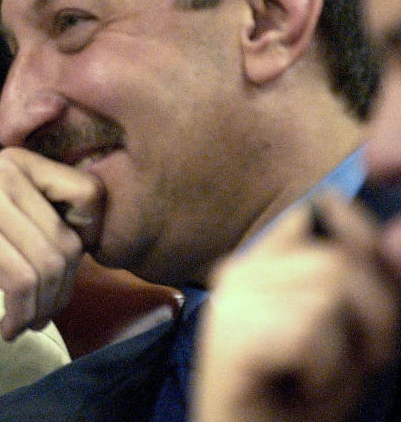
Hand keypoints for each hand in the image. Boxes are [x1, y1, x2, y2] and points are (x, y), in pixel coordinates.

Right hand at [0, 147, 101, 416]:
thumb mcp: (18, 232)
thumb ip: (55, 217)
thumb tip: (105, 226)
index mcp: (17, 161)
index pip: (90, 195)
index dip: (86, 240)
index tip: (58, 269)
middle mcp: (1, 169)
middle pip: (71, 239)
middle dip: (62, 288)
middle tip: (38, 309)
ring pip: (50, 264)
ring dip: (43, 306)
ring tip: (24, 318)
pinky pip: (24, 281)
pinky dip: (22, 315)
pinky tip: (8, 325)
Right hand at [191, 195, 400, 421]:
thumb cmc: (304, 399)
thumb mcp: (348, 331)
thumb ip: (361, 281)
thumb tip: (379, 234)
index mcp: (263, 261)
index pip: (322, 210)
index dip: (363, 241)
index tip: (377, 297)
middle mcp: (239, 270)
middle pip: (337, 259)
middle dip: (375, 315)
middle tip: (359, 360)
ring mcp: (230, 300)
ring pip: (328, 292)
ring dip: (346, 350)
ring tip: (320, 374)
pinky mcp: (229, 334)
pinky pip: (309, 330)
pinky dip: (323, 370)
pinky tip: (300, 386)